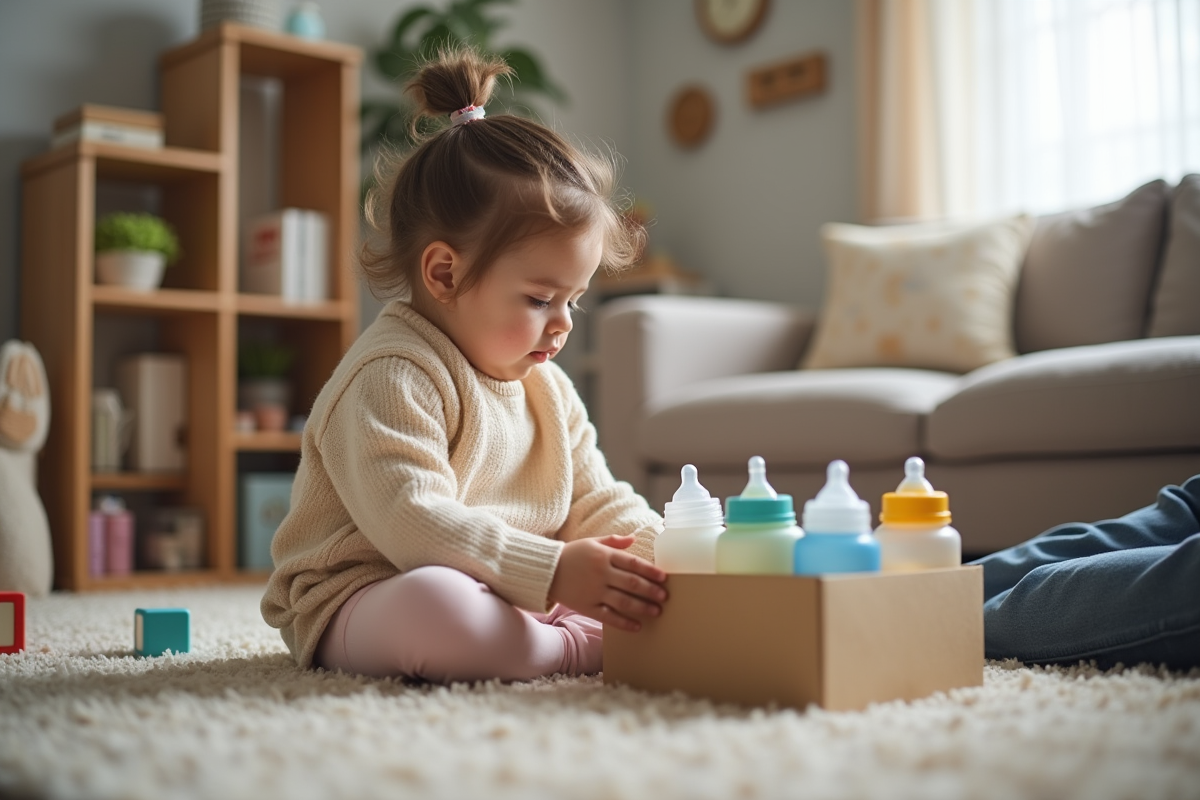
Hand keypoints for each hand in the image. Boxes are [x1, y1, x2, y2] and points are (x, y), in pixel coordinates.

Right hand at [548, 534, 667, 631]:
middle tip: (665, 596)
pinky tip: (637, 626)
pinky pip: (608, 616)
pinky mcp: (586, 607)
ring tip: (657, 611)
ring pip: (623, 601)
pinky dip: (624, 622)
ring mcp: (594, 591)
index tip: (664, 578)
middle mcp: (601, 573)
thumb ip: (614, 541)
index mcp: (604, 556)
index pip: (633, 563)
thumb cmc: (571, 555)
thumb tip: (634, 539)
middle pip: (632, 583)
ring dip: (642, 607)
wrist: (544, 570)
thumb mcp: (591, 542)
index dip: (651, 571)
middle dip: (651, 591)